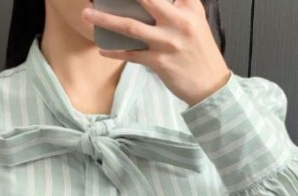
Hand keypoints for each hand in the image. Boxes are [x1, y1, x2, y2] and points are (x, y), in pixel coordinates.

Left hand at [81, 0, 231, 106]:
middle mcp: (178, 21)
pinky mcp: (159, 62)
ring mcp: (167, 42)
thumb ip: (179, 4)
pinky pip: (132, 55)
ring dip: (105, 19)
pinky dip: (115, 52)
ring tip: (87, 14)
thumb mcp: (195, 19)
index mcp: (188, 7)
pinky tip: (102, 50)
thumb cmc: (200, 52)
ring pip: (130, 26)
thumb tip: (153, 2)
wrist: (210, 85)